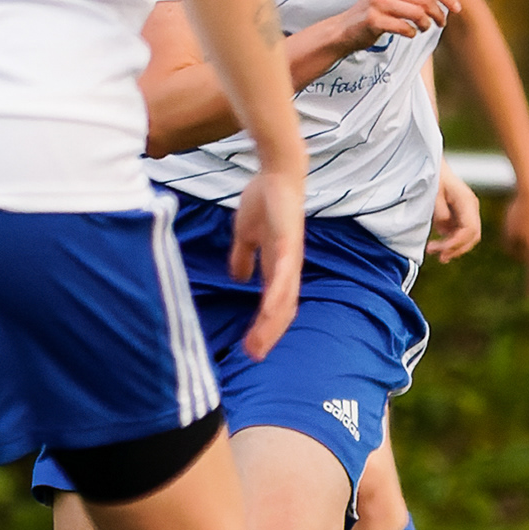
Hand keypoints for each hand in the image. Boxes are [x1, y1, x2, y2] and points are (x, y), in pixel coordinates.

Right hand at [227, 161, 305, 360]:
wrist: (278, 173)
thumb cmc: (266, 200)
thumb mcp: (247, 234)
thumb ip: (243, 256)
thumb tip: (237, 276)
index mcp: (278, 268)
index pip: (275, 305)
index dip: (264, 328)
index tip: (249, 348)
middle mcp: (289, 268)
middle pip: (283, 310)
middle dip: (268, 335)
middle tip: (252, 356)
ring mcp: (291, 257)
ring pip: (285, 299)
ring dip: (271, 324)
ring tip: (257, 344)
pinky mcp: (289, 244)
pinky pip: (285, 274)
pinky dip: (278, 294)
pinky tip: (269, 310)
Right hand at [332, 0, 456, 50]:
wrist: (347, 27)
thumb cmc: (376, 6)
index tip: (456, 8)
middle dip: (438, 14)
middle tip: (441, 23)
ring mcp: (378, 1)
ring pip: (417, 14)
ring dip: (426, 25)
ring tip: (424, 28)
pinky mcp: (373, 19)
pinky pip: (404, 28)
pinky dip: (411, 33)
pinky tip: (410, 33)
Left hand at [429, 163, 483, 263]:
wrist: (431, 161)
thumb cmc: (432, 176)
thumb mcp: (432, 193)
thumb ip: (440, 213)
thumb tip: (445, 230)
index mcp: (467, 201)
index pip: (470, 230)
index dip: (456, 244)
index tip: (440, 250)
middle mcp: (471, 207)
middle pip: (473, 236)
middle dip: (457, 249)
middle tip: (438, 256)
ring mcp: (468, 210)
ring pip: (469, 237)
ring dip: (455, 247)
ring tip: (437, 253)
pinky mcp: (462, 213)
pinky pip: (462, 232)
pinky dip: (453, 242)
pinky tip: (439, 246)